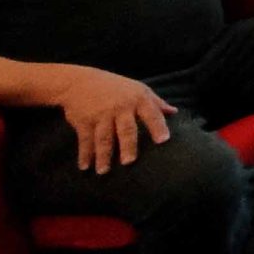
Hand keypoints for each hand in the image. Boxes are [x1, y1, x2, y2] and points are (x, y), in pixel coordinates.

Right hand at [54, 67, 173, 174]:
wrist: (79, 81)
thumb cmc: (115, 87)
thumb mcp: (137, 89)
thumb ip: (156, 103)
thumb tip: (174, 112)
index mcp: (138, 99)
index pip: (151, 114)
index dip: (157, 126)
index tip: (163, 140)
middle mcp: (120, 107)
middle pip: (126, 129)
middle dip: (127, 145)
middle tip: (129, 162)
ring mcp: (101, 114)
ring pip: (104, 138)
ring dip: (103, 155)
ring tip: (103, 171)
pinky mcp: (83, 121)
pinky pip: (85, 140)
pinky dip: (84, 154)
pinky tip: (85, 166)